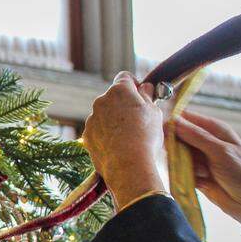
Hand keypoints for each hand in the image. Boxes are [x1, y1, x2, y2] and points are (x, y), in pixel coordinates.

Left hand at [84, 72, 166, 207]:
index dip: (134, 84)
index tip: (141, 94)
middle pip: (113, 97)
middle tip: (138, 120)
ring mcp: (91, 119)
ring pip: (104, 115)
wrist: (127, 164)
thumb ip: (148, 96)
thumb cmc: (145, 136)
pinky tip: (117, 146)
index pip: (125, 77)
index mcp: (119, 91)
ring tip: (129, 137)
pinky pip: (97, 131)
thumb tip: (145, 87)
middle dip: (124, 104)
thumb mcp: (154, 112)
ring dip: (114, 121)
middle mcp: (101, 101)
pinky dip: (105, 135)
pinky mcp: (86, 136)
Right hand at [174, 110, 240, 241]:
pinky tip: (201, 181)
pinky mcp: (196, 175)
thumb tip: (174, 121)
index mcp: (215, 130)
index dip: (174, 124)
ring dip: (185, 164)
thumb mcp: (220, 151)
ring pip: (178, 156)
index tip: (165, 133)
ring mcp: (201, 159)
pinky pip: (181, 172)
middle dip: (178, 148)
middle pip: (179, 138)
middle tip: (184, 157)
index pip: (188, 119)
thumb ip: (196, 136)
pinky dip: (187, 176)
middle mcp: (207, 143)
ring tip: (202, 172)